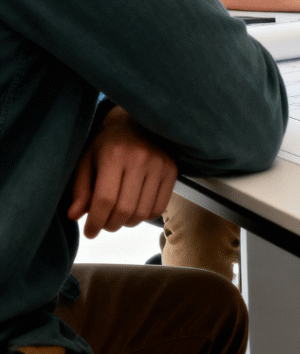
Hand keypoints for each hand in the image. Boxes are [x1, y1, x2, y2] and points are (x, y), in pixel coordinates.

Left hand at [67, 106, 177, 238]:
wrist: (136, 122)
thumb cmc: (106, 144)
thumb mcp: (86, 161)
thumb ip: (80, 189)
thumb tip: (74, 216)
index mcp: (114, 155)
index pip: (105, 199)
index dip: (95, 221)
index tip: (89, 232)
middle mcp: (140, 158)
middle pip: (124, 209)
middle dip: (110, 225)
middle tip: (103, 225)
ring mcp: (160, 164)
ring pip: (142, 212)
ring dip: (127, 223)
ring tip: (118, 218)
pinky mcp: (172, 170)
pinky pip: (159, 207)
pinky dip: (145, 216)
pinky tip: (135, 210)